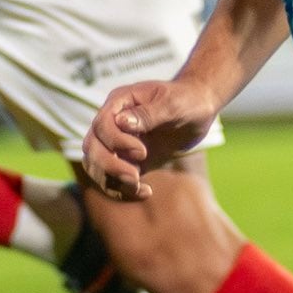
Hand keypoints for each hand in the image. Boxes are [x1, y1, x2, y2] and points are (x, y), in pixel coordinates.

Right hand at [82, 78, 218, 201]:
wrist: (200, 109)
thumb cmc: (187, 99)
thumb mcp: (173, 104)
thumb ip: (148, 113)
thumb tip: (122, 123)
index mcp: (120, 103)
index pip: (101, 126)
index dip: (116, 142)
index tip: (143, 152)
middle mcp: (113, 122)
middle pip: (92, 148)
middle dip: (110, 166)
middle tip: (135, 177)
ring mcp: (117, 142)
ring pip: (96, 165)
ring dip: (112, 181)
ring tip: (138, 187)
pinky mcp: (127, 160)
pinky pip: (112, 178)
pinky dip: (122, 190)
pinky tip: (146, 192)